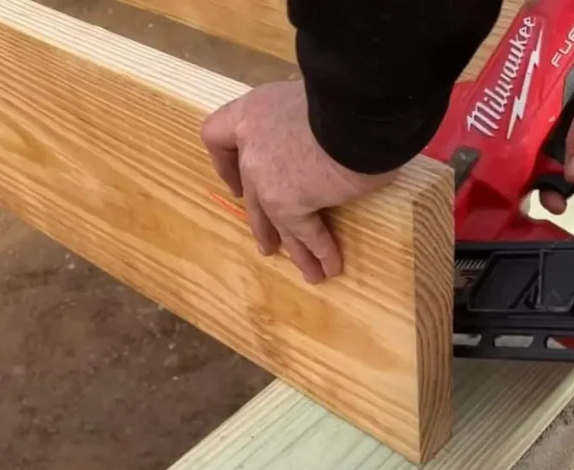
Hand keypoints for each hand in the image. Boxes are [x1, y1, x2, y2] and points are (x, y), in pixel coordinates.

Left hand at [201, 80, 396, 283]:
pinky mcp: (290, 203)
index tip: (237, 184)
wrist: (356, 108)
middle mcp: (251, 147)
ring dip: (293, 248)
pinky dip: (319, 252)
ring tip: (307, 270)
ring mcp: (265, 179)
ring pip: (274, 221)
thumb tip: (327, 135)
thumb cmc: (341, 96)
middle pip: (251, 193)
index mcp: (253, 113)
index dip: (224, 165)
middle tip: (269, 241)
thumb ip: (304, 121)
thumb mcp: (312, 99)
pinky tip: (329, 266)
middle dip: (262, 222)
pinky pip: (305, 234)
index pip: (216, 136)